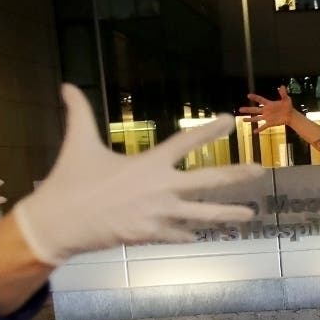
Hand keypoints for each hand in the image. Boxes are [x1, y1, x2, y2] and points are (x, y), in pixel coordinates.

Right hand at [12, 84, 261, 264]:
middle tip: (259, 170)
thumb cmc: (69, 182)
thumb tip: (66, 85)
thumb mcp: (77, 143)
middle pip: (207, 181)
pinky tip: (200, 235)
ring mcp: (158, 215)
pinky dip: (187, 233)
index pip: (185, 142)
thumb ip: (78, 112)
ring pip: (202, 215)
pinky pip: (177, 234)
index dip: (209, 131)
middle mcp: (160, 189)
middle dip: (236, 176)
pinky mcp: (150, 235)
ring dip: (227, 214)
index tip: (230, 121)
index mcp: (148, 164)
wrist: (60, 225)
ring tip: (250, 214)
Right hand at [240, 85, 293, 133]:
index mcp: (269, 104)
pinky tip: (254, 131)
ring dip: (250, 119)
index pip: (260, 100)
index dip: (255, 98)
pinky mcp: (270, 123)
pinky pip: (263, 126)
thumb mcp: (286, 99)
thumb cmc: (288, 106)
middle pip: (255, 109)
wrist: (290, 115)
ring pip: (256, 118)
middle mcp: (266, 111)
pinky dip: (259, 129)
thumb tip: (282, 86)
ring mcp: (267, 117)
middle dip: (248, 110)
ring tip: (243, 120)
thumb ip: (283, 94)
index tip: (248, 96)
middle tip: (240, 109)